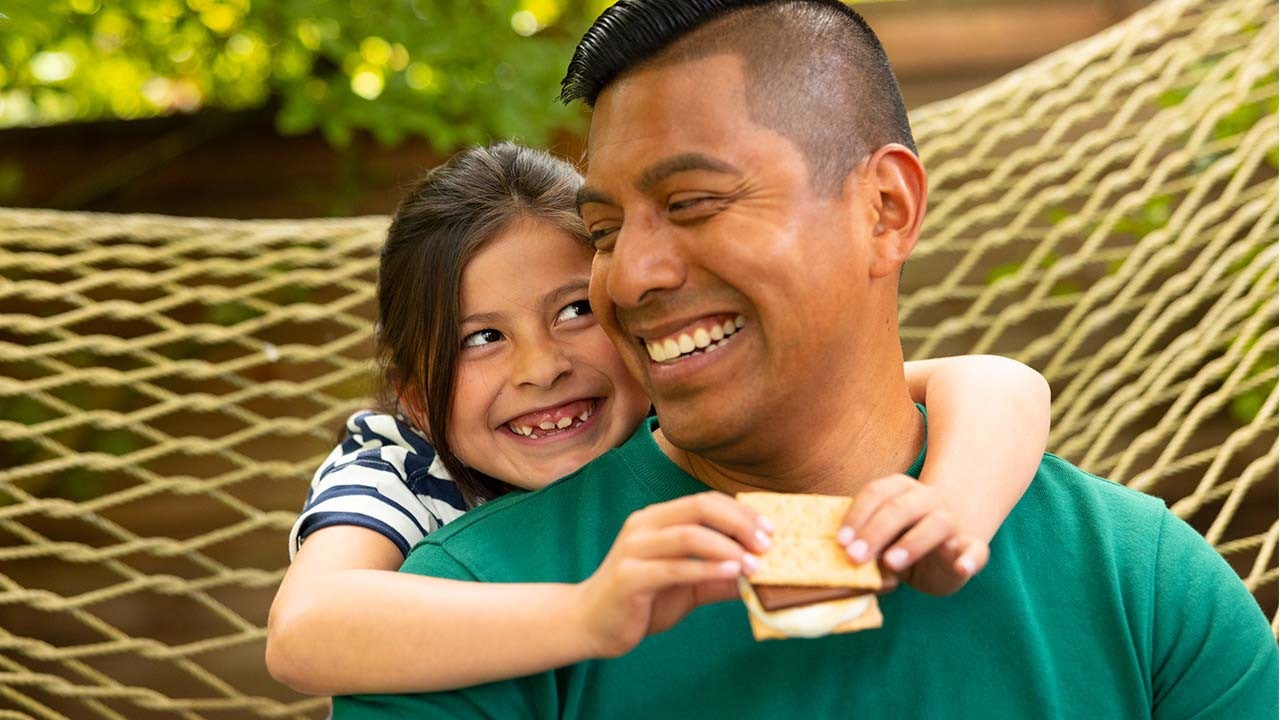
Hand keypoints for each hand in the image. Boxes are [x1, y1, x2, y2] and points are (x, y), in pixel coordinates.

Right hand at [573, 492, 772, 657]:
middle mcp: (644, 525)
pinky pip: (673, 567)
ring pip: (688, 535)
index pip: (705, 501)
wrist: (590, 624)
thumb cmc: (641, 601)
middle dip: (739, 523)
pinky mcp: (629, 577)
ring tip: (755, 565)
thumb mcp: (687, 586)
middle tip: (767, 545)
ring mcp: (633, 549)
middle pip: (699, 508)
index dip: (741, 512)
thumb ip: (718, 578)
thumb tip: (760, 577)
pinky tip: (731, 574)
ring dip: (728, 548)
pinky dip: (706, 569)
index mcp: (657, 519)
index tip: (770, 531)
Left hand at [836, 474, 989, 595]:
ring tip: (891, 563)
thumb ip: (865, 545)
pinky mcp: (972, 546)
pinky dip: (971, 558)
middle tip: (855, 556)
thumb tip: (841, 562)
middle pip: (900, 507)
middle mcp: (927, 499)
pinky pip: (977, 549)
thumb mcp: (881, 540)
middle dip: (875, 531)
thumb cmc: (901, 540)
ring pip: (936, 523)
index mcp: (900, 490)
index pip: (876, 493)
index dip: (857, 515)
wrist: (946, 546)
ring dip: (912, 543)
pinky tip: (962, 567)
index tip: (840, 541)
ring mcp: (952, 521)